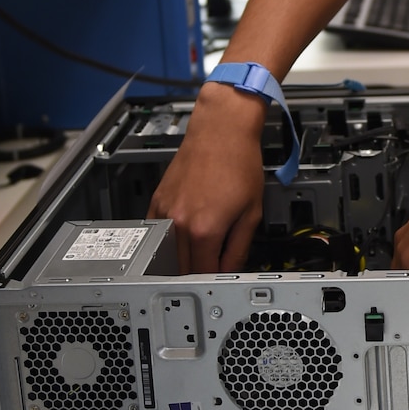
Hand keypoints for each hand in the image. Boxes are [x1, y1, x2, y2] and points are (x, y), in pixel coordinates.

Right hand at [149, 81, 265, 271]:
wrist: (222, 130)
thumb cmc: (238, 162)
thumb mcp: (251, 212)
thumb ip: (239, 247)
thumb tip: (230, 269)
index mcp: (204, 230)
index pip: (204, 272)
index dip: (215, 279)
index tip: (221, 279)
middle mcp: (180, 223)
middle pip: (183, 265)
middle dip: (197, 271)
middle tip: (211, 269)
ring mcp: (165, 211)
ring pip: (168, 250)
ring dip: (181, 256)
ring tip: (198, 251)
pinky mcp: (158, 200)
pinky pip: (157, 231)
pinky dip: (168, 238)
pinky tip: (180, 236)